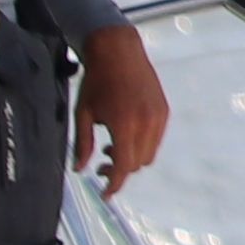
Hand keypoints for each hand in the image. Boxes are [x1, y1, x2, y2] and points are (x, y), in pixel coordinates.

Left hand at [76, 22, 169, 185]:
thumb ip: (82, 145)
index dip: (114, 184)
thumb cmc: (96, 81)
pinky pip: (156, 139)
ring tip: (113, 146)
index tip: (105, 193)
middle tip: (102, 162)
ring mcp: (159, 116)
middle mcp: (146, 123)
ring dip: (132, 157)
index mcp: (124, 125)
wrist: (118, 51)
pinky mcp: (164, 110)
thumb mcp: (83, 114)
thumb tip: (80, 170)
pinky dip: (142, 144)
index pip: (124, 167)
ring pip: (149, 154)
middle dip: (121, 169)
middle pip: (138, 164)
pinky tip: (125, 133)